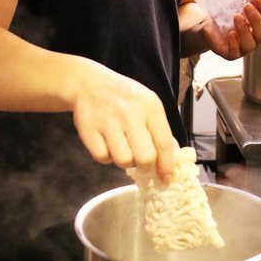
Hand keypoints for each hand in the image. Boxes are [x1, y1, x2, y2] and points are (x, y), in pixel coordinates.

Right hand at [71, 63, 178, 180]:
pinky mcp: (88, 130)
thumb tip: (172, 158)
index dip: (167, 165)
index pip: (163, 143)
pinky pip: (102, 158)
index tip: (166, 177)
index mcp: (149, 106)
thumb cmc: (123, 97)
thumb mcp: (148, 104)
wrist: (89, 83)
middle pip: (145, 157)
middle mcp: (129, 113)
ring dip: (125, 160)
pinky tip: (108, 144)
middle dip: (145, 165)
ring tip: (123, 147)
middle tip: (142, 160)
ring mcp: (107, 121)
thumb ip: (160, 129)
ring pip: (124, 161)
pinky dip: (106, 157)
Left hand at [199, 0, 260, 59]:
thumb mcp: (233, 6)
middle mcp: (255, 39)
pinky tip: (231, 33)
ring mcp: (244, 48)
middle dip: (256, 19)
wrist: (208, 28)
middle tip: (247, 6)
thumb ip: (242, 1)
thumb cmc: (225, 17)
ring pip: (250, 44)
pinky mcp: (231, 54)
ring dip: (244, 29)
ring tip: (236, 16)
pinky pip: (235, 52)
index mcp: (260, 26)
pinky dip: (234, 43)